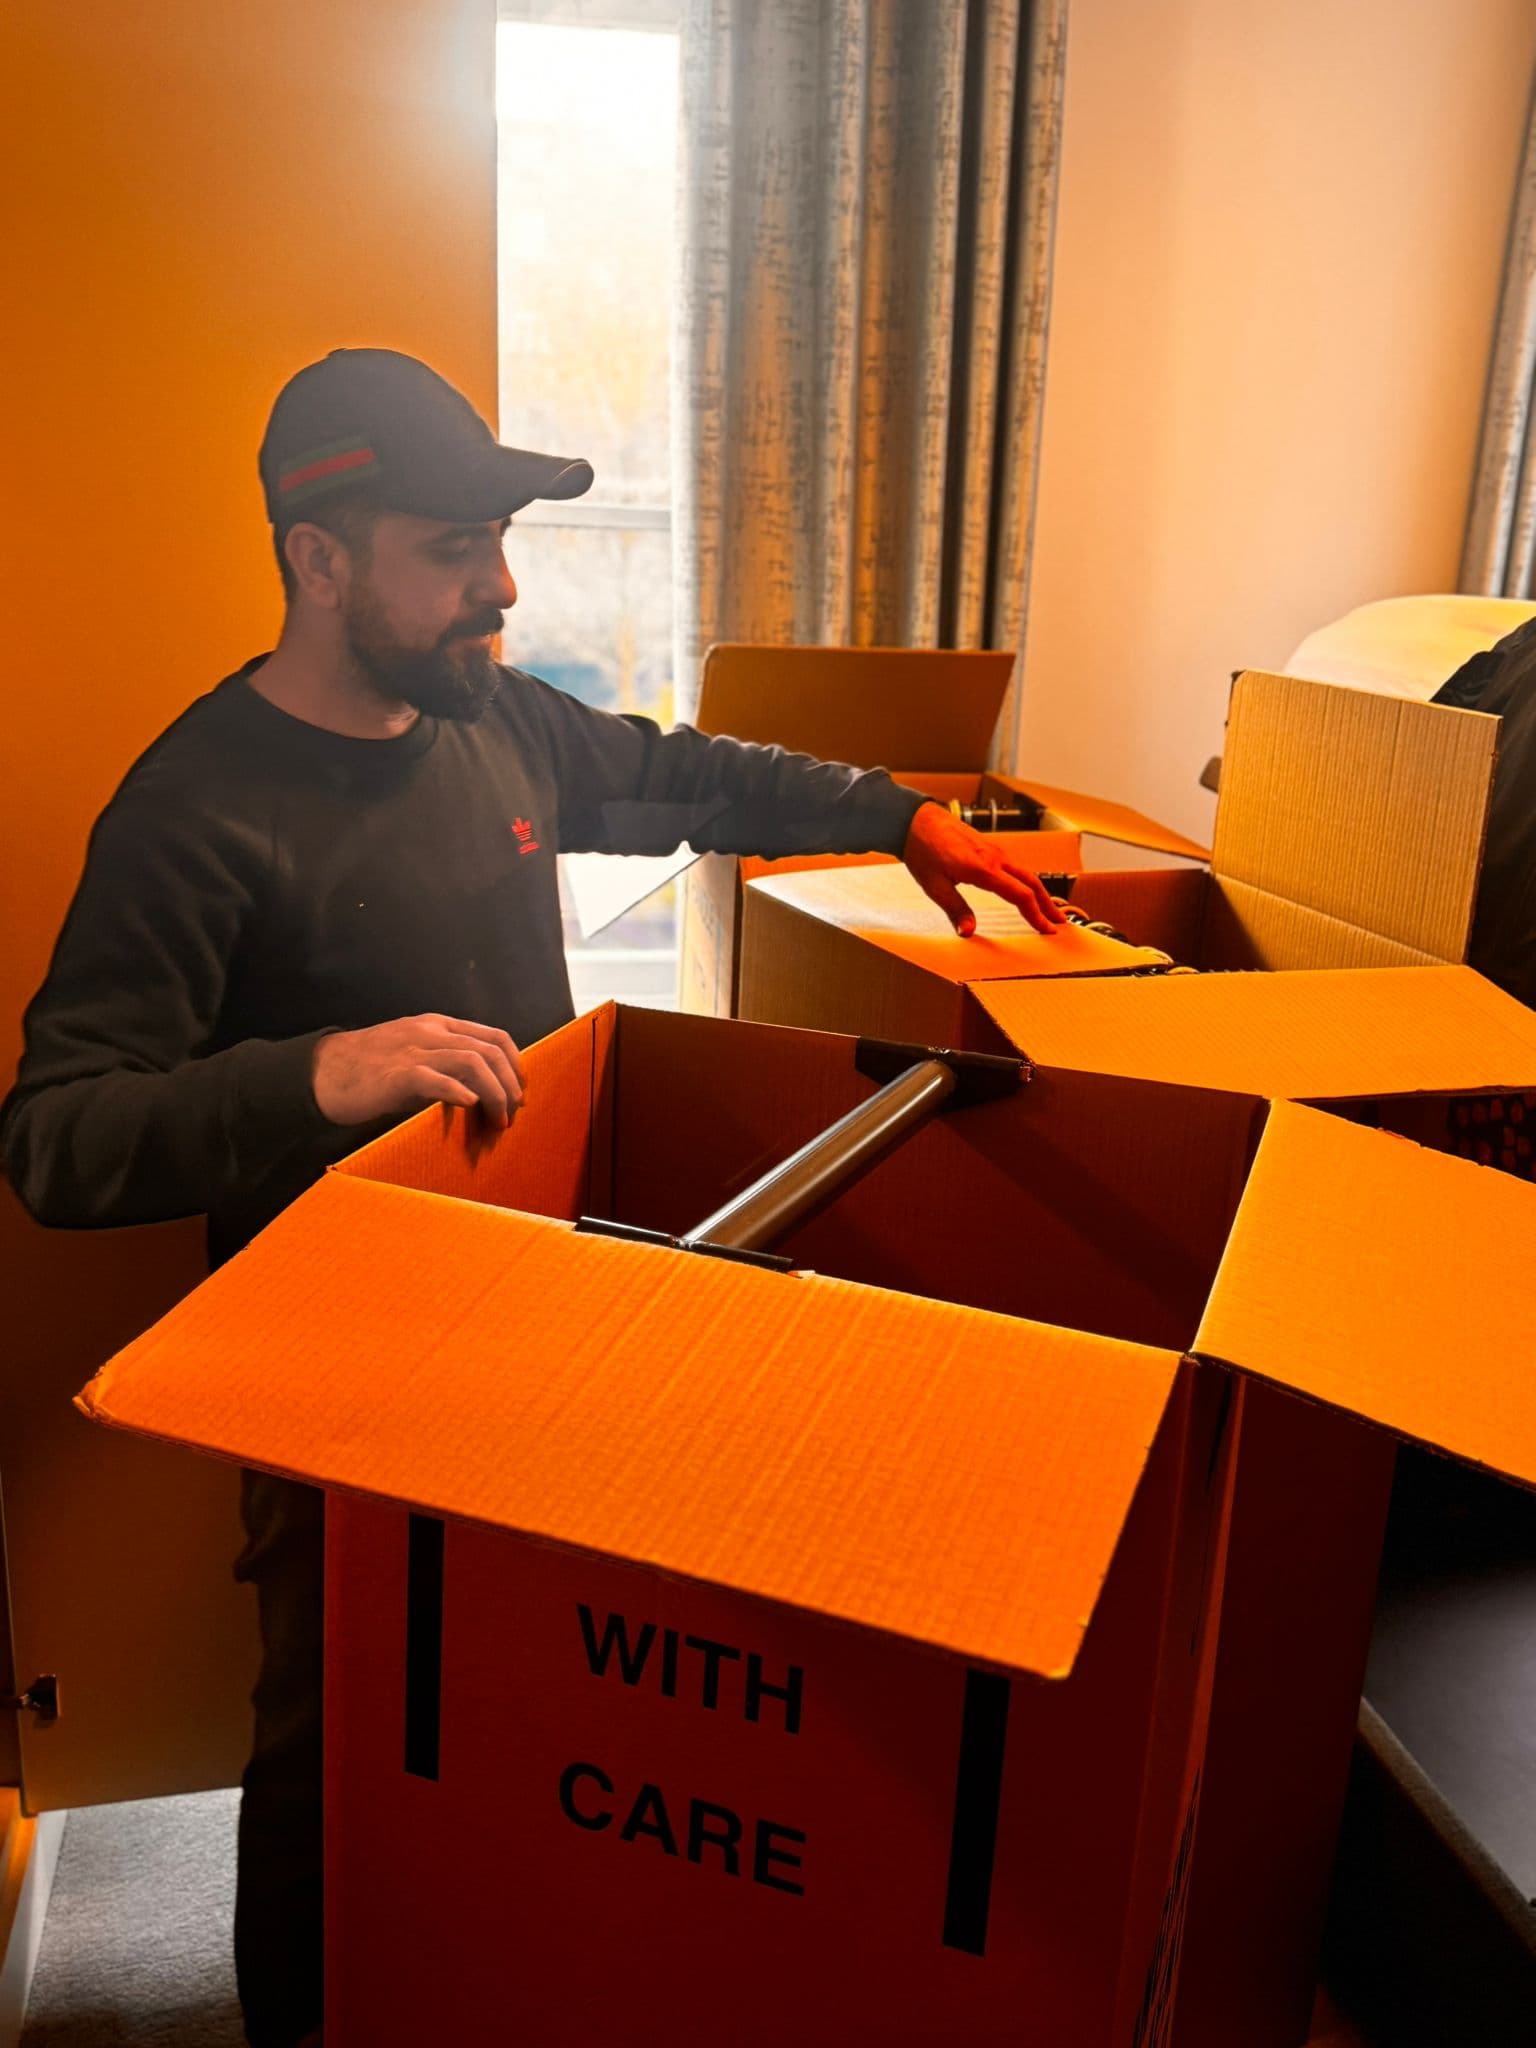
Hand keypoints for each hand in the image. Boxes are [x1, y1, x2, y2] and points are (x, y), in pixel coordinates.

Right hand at [312, 1014, 525, 1128]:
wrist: (324, 1073)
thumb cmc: (371, 1070)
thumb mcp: (415, 1055)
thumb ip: (446, 1063)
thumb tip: (481, 1093)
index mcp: (438, 1025)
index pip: (495, 1036)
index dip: (516, 1064)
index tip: (519, 1091)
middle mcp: (430, 1033)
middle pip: (490, 1051)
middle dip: (510, 1084)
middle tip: (513, 1112)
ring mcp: (413, 1050)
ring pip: (472, 1062)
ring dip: (494, 1093)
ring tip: (498, 1119)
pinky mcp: (397, 1073)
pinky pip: (437, 1079)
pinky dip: (459, 1092)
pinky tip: (470, 1106)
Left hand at [902, 802, 1067, 936]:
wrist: (916, 820)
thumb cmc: (923, 850)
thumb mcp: (934, 886)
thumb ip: (955, 909)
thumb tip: (968, 932)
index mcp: (984, 869)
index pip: (1021, 895)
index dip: (1036, 915)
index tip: (1046, 930)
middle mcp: (995, 858)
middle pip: (1032, 882)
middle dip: (1048, 904)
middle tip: (1060, 923)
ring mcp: (994, 851)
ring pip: (1026, 873)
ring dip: (1040, 892)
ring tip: (1049, 909)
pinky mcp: (989, 848)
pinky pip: (1015, 866)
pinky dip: (1027, 881)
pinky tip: (1025, 890)